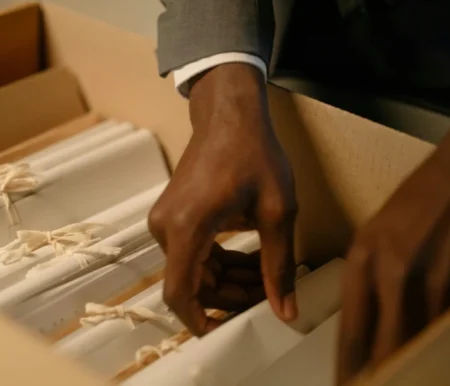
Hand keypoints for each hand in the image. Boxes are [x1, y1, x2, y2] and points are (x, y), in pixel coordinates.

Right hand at [148, 63, 298, 336]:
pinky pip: (192, 255)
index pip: (180, 292)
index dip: (198, 321)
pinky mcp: (172, 217)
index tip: (222, 335)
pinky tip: (250, 260)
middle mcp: (166, 227)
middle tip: (266, 297)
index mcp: (188, 226)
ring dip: (227, 281)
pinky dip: (219, 263)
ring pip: (192, 272)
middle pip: (191, 285)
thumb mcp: (278, 211)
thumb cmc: (253, 152)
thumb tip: (284, 309)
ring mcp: (166, 222)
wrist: (229, 115)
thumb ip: (277, 265)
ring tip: (264, 278)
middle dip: (228, 298)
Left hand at [337, 117, 449, 383]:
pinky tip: (434, 354)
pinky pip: (446, 327)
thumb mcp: (377, 233)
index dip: (347, 366)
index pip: (351, 331)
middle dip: (374, 376)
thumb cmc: (422, 201)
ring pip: (414, 343)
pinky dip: (437, 345)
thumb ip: (368, 276)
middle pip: (380, 347)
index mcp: (364, 260)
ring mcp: (431, 282)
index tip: (343, 385)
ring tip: (402, 377)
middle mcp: (392, 275)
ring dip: (408, 366)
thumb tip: (367, 321)